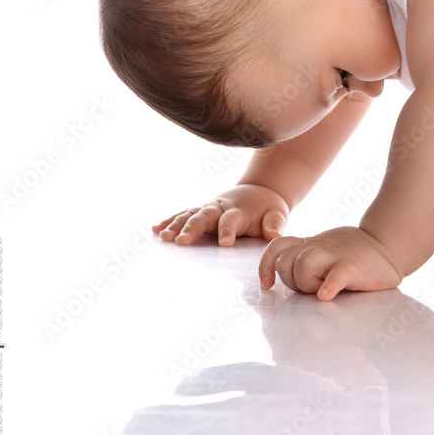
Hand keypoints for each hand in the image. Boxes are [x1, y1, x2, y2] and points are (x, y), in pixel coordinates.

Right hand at [152, 184, 289, 245]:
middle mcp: (220, 207)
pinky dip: (169, 220)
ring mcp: (208, 208)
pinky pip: (183, 214)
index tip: (225, 243)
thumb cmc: (268, 208)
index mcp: (239, 210)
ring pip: (189, 214)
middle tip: (182, 240)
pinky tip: (155, 230)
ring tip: (163, 236)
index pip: (231, 220)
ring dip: (176, 225)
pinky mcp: (200, 211)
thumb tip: (275, 235)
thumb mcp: (277, 214)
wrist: (260, 191)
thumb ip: (275, 224)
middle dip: (192, 228)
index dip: (228, 230)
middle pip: (204, 216)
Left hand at [259, 226, 402, 299]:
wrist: (390, 245)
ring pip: (304, 263)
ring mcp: (336, 257)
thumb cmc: (356, 256)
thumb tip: (285, 284)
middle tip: (309, 288)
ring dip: (306, 282)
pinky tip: (327, 295)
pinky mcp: (354, 267)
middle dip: (289, 280)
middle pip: (285, 260)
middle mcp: (319, 249)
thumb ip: (308, 262)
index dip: (266, 266)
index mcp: (311, 247)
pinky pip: (336, 275)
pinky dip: (328, 285)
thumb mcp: (328, 253)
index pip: (277, 248)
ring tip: (320, 291)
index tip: (267, 285)